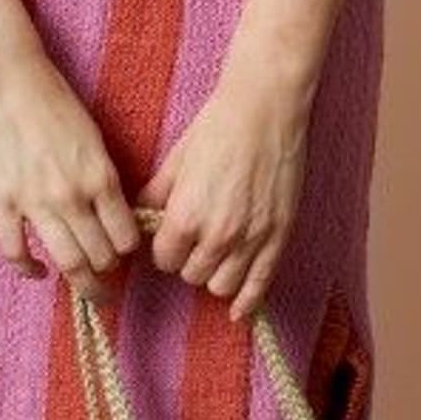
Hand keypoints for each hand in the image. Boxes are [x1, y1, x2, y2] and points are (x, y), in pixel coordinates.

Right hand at [0, 39, 139, 294]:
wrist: (6, 79)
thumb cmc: (53, 99)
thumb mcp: (93, 137)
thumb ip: (103, 177)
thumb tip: (111, 213)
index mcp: (100, 177)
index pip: (125, 237)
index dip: (127, 251)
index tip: (123, 253)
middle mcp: (72, 196)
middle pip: (100, 256)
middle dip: (107, 271)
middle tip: (107, 277)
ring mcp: (35, 203)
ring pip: (66, 262)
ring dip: (81, 283)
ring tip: (87, 290)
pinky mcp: (3, 203)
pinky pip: (16, 252)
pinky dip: (29, 269)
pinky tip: (38, 271)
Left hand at [138, 56, 310, 323]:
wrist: (266, 108)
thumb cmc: (218, 126)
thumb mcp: (176, 160)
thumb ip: (157, 195)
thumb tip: (141, 215)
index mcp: (186, 216)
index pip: (163, 259)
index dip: (165, 248)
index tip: (170, 237)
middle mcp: (218, 235)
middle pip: (192, 275)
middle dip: (189, 260)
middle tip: (194, 241)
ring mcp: (252, 238)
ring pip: (222, 286)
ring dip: (216, 274)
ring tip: (217, 256)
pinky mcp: (279, 236)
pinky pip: (261, 284)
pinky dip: (248, 302)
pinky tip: (239, 311)